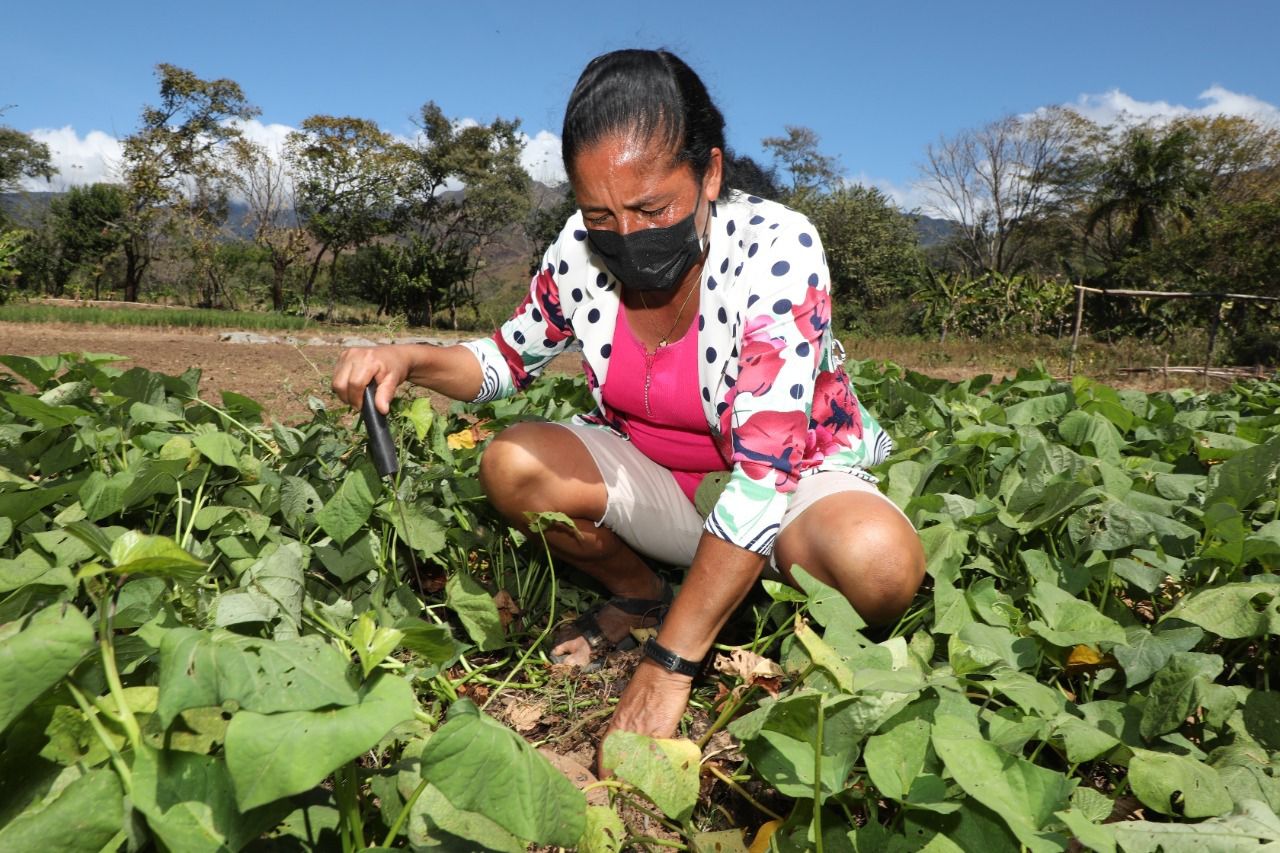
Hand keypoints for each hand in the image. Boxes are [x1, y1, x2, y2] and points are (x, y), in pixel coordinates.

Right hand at [331, 345, 413, 414]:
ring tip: (357, 395)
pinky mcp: (342, 356)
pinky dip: (342, 385)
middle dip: (347, 398)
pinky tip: (353, 386)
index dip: (356, 399)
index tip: (362, 407)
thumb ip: (385, 395)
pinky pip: (336, 376)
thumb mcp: (393, 381)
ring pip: (335, 381)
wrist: (394, 355)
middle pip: (340, 384)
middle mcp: (354, 355)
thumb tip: (382, 410)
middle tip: (358, 403)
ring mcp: (346, 354)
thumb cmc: (394, 368)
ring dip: (344, 393)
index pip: (355, 384)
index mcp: (368, 360)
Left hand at [598, 660, 692, 776]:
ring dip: (641, 775)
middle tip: (626, 789)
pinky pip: (658, 754)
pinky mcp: (661, 732)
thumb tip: (629, 735)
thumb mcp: (629, 704)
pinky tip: (662, 772)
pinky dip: (660, 764)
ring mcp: (644, 732)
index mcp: (617, 723)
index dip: (604, 769)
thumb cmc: (646, 683)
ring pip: (639, 760)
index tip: (606, 781)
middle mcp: (627, 730)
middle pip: (621, 761)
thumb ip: (627, 722)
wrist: (663, 671)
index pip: (605, 752)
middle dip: (622, 778)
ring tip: (644, 786)